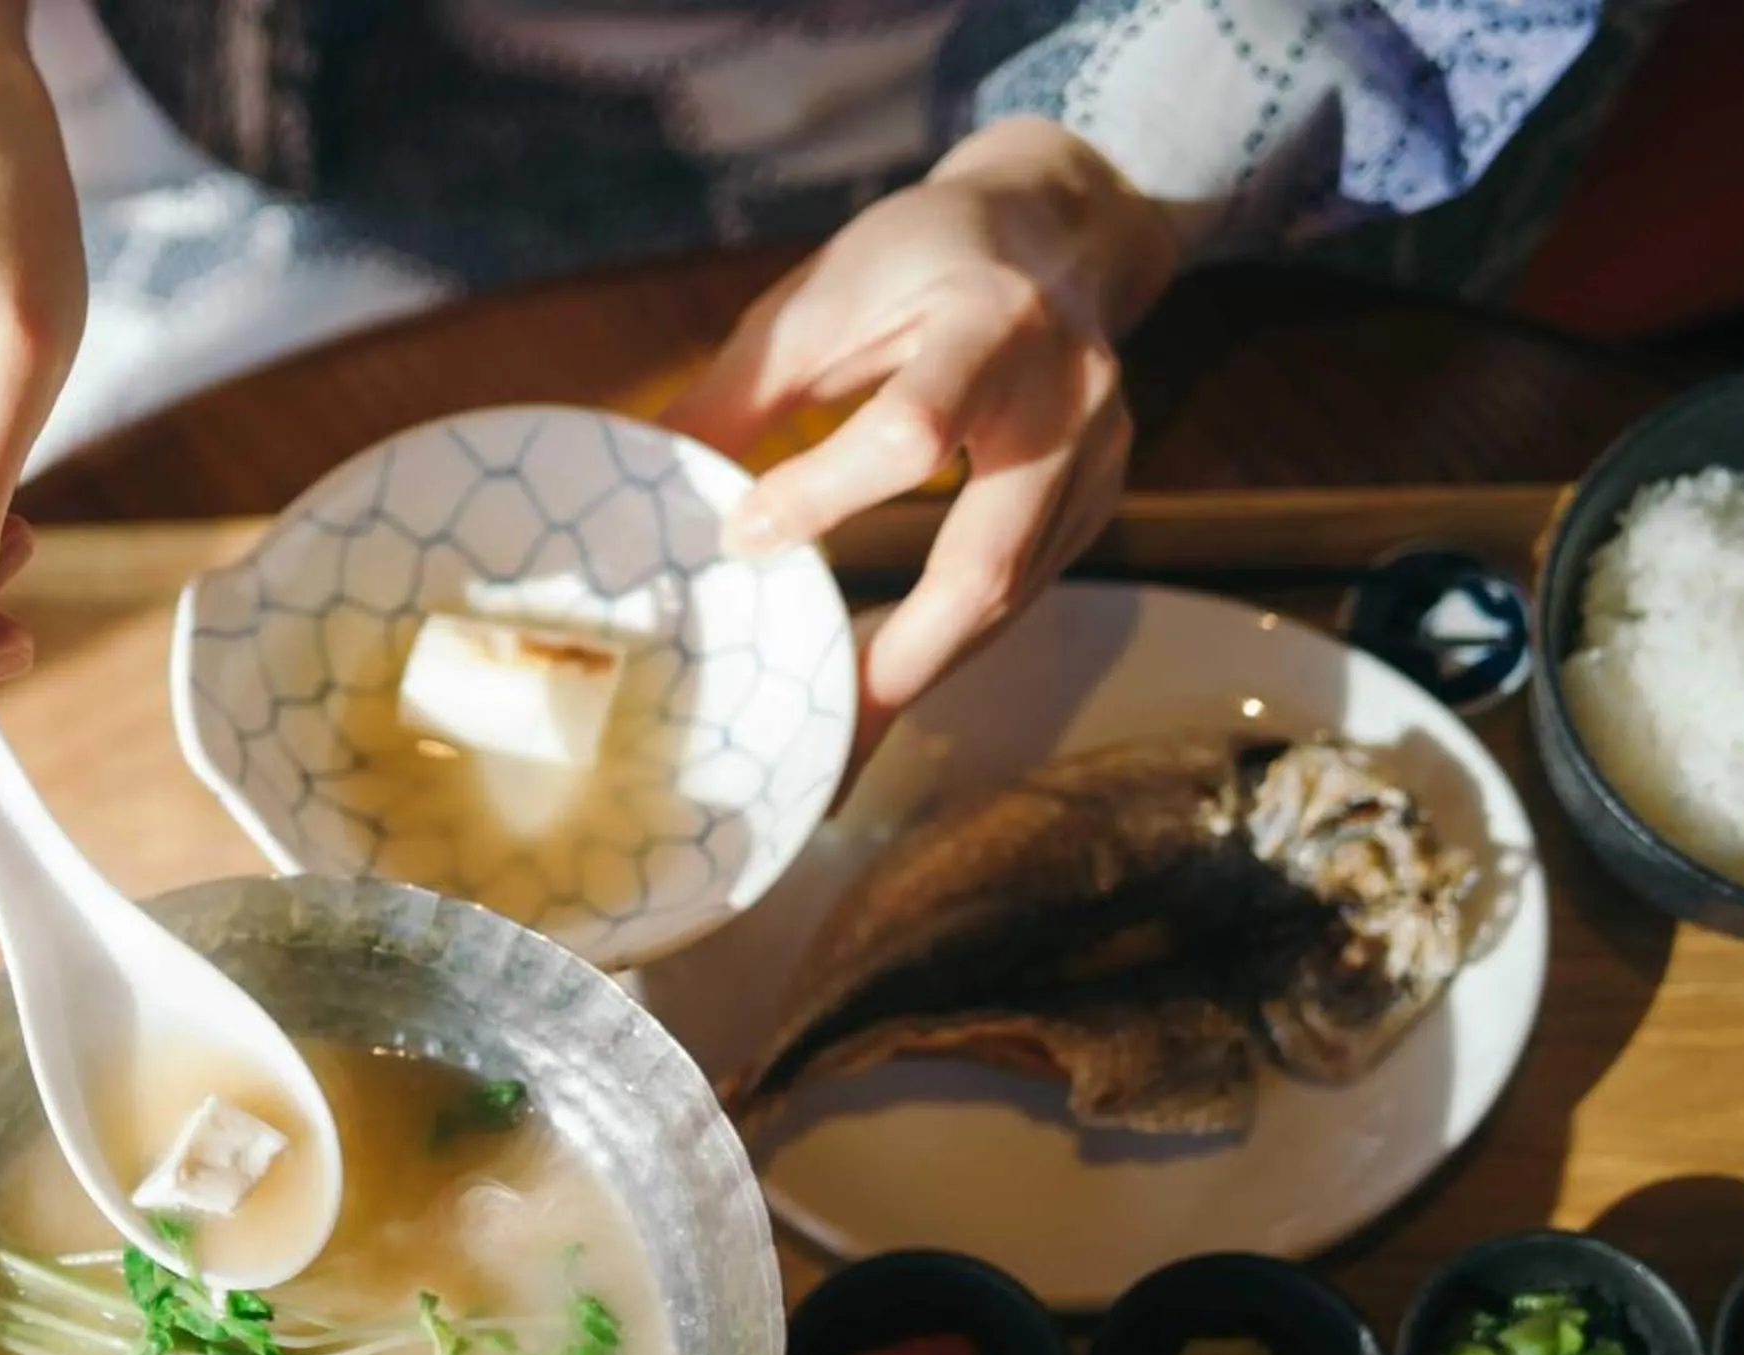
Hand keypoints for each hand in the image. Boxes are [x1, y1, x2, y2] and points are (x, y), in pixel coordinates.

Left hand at [666, 118, 1179, 710]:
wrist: (1055, 226)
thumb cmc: (915, 258)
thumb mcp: (819, 299)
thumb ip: (738, 393)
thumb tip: (643, 480)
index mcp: (990, 322)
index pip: (912, 432)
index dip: (823, 495)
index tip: (739, 535)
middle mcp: (1066, 394)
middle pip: (989, 559)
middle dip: (901, 655)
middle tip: (824, 733)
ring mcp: (1099, 454)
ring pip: (1010, 595)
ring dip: (924, 670)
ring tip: (846, 740)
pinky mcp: (1099, 496)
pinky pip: (1024, 590)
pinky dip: (953, 639)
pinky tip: (889, 678)